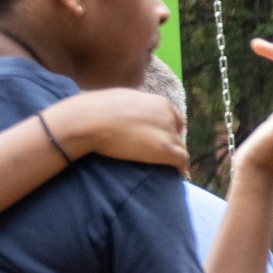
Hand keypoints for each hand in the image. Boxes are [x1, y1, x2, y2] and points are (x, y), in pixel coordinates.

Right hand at [49, 89, 187, 171]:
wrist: (90, 120)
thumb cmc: (96, 109)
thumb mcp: (122, 99)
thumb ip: (135, 106)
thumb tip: (128, 111)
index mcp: (159, 102)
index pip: (175, 118)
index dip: (170, 130)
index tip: (163, 139)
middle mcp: (168, 116)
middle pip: (177, 134)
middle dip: (171, 144)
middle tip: (160, 155)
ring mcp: (168, 133)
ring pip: (180, 148)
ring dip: (173, 157)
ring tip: (166, 167)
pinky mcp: (165, 150)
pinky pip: (182, 161)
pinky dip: (180, 168)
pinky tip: (175, 173)